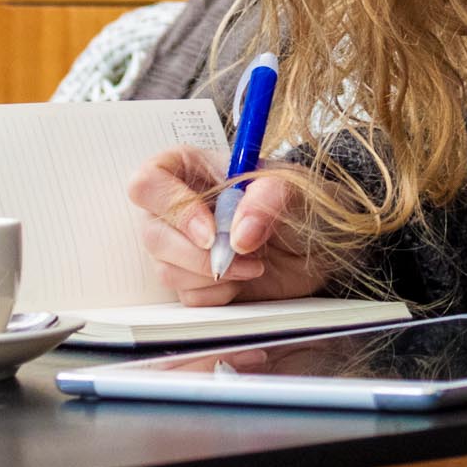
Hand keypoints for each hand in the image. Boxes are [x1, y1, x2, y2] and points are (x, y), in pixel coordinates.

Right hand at [126, 145, 329, 308]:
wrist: (318, 244)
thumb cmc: (298, 201)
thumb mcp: (292, 186)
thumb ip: (267, 199)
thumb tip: (239, 236)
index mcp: (188, 169)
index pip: (148, 184)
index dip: (173, 210)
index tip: (211, 232)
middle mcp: (178, 208)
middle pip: (153, 235)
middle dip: (197, 254)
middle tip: (240, 255)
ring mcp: (183, 246)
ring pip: (167, 270)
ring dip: (213, 275)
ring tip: (253, 263)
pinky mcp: (195, 281)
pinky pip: (188, 297)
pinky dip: (218, 294)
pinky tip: (244, 280)